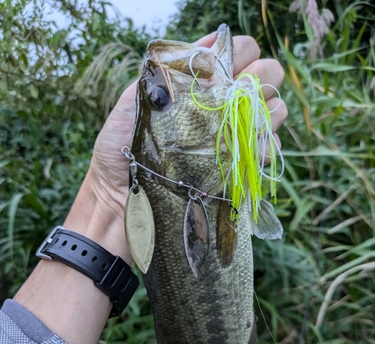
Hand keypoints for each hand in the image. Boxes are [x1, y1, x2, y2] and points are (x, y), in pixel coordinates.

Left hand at [86, 32, 286, 222]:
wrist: (119, 196)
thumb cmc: (120, 147)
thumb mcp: (134, 101)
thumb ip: (166, 71)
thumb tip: (208, 44)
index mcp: (200, 84)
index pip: (241, 51)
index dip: (244, 53)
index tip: (230, 67)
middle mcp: (222, 106)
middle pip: (268, 77)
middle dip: (261, 79)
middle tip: (238, 94)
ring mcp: (232, 135)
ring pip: (275, 111)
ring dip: (266, 113)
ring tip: (241, 125)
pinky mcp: (236, 167)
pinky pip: (268, 150)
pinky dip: (265, 147)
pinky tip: (246, 151)